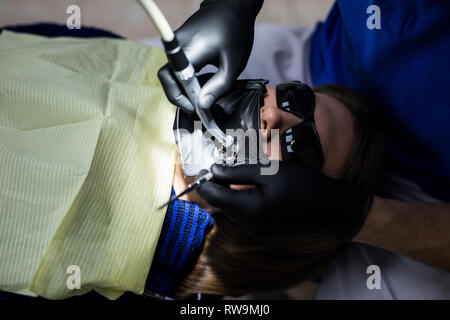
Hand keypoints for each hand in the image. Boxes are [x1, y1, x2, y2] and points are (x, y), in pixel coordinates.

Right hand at [158, 0, 262, 111]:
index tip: (195, 107)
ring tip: (205, 95)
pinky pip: (179, 68)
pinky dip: (189, 80)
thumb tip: (202, 105)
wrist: (231, 7)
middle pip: (168, 79)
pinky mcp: (180, 46)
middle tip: (200, 105)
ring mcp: (177, 45)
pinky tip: (205, 82)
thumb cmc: (235, 31)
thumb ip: (218, 87)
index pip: (170, 79)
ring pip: (173, 75)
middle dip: (182, 97)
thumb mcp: (233, 64)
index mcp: (189, 50)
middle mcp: (177, 47)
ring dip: (186, 89)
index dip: (179, 97)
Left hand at [197, 161, 372, 242]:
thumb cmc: (305, 187)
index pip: (213, 197)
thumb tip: (213, 170)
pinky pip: (244, 217)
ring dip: (229, 195)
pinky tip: (252, 190)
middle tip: (220, 169)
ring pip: (232, 212)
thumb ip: (238, 172)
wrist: (333, 211)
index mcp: (249, 210)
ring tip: (236, 177)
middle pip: (220, 206)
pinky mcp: (265, 234)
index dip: (204, 181)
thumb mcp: (270, 172)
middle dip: (216, 187)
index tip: (204, 167)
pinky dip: (241, 203)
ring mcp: (257, 233)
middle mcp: (249, 226)